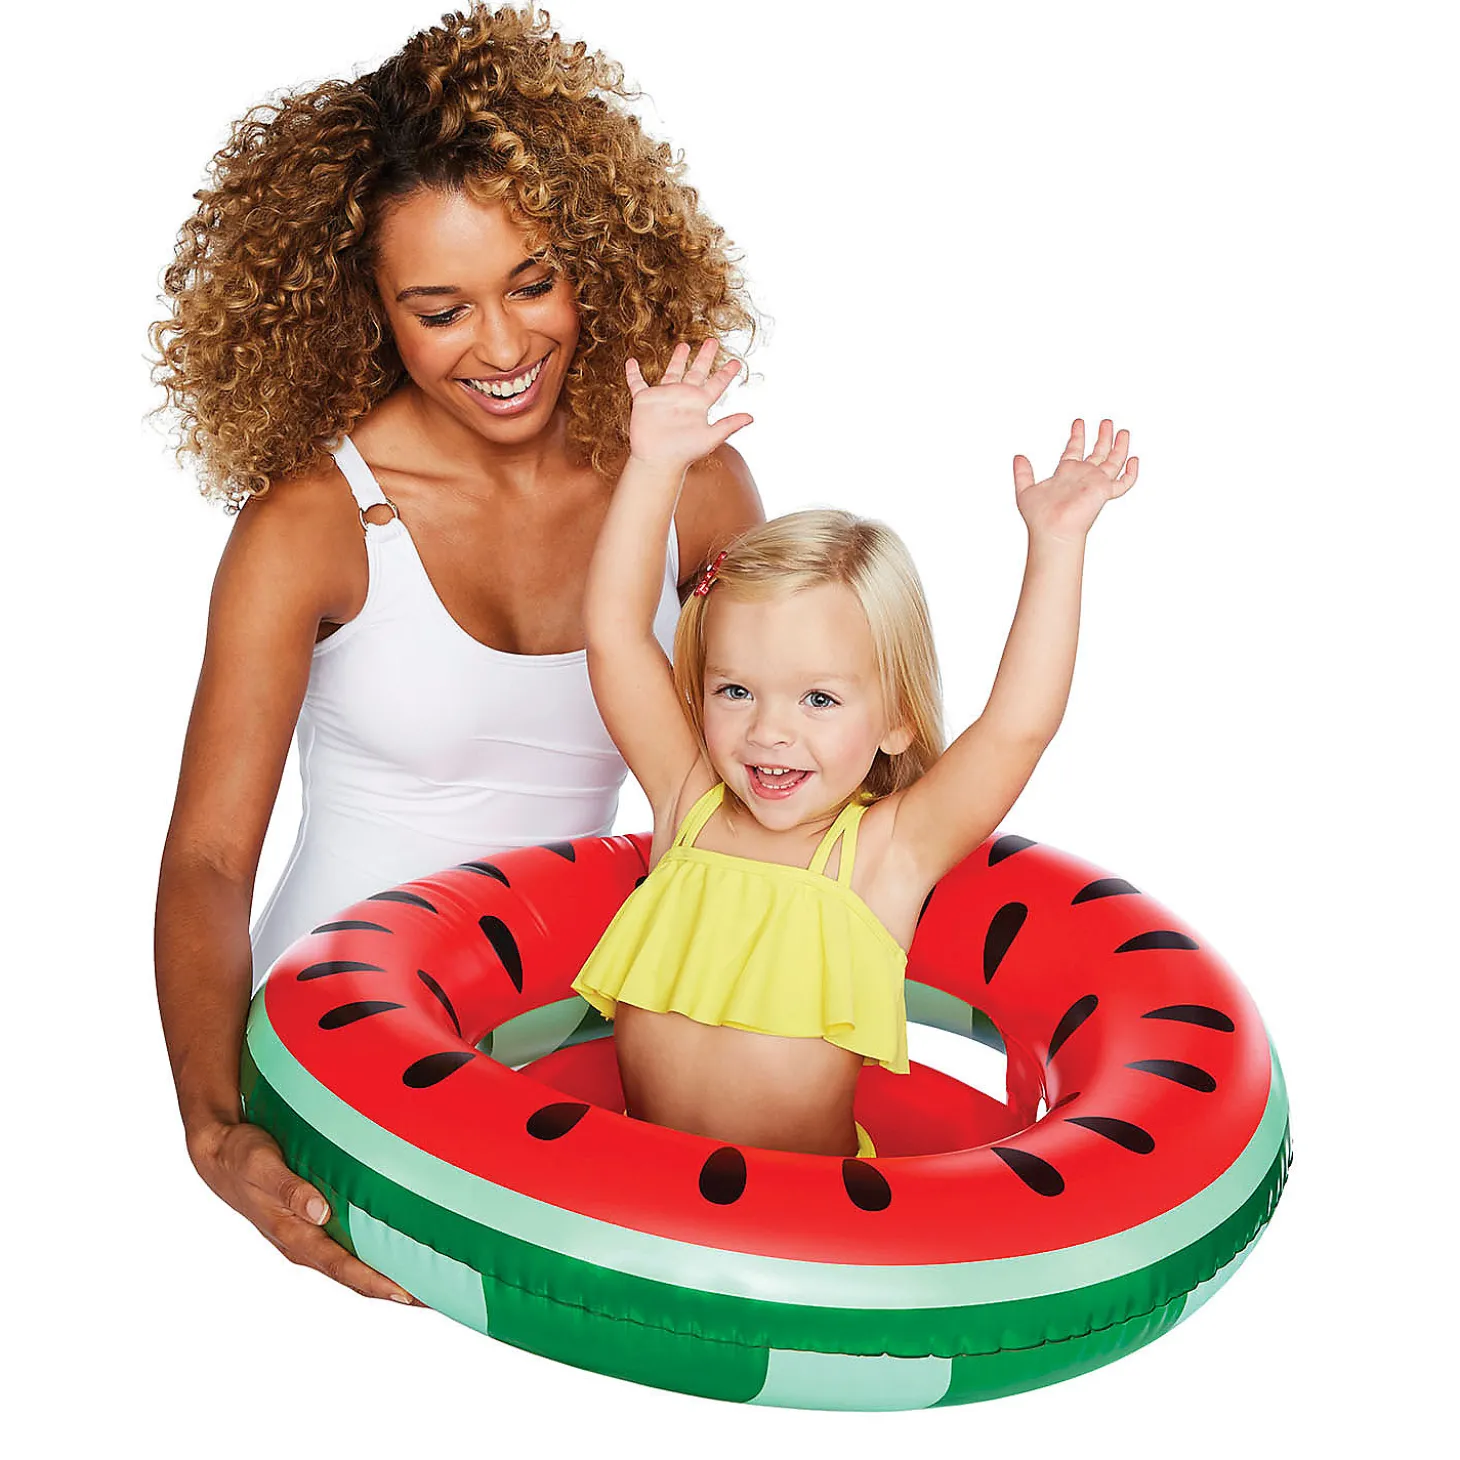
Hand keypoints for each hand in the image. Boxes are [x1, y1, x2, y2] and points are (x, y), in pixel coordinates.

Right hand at [189, 1119, 419, 1304]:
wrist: (219, 1154)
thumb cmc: (241, 1158)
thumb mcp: (261, 1166)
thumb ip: (289, 1188)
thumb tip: (319, 1211)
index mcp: (294, 1236)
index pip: (342, 1267)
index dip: (375, 1282)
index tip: (407, 1294)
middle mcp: (304, 1243)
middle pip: (355, 1274)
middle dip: (393, 1288)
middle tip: (436, 1297)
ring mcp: (309, 1235)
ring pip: (354, 1263)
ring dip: (387, 1273)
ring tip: (428, 1279)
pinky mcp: (313, 1221)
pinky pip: (348, 1243)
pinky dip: (373, 1250)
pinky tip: (398, 1246)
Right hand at [625, 338, 752, 467]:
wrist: (658, 460)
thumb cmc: (684, 452)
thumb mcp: (710, 437)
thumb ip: (729, 425)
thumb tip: (751, 417)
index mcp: (700, 403)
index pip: (717, 383)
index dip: (727, 372)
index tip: (737, 362)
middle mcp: (684, 397)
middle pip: (697, 371)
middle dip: (705, 357)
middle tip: (712, 341)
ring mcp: (664, 397)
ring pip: (672, 372)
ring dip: (678, 359)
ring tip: (684, 345)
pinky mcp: (644, 400)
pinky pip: (637, 382)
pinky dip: (633, 372)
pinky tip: (631, 361)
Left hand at [1013, 419, 1138, 542]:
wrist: (1052, 529)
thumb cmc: (1039, 517)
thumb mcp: (1025, 489)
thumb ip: (1023, 473)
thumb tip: (1018, 457)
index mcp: (1066, 473)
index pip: (1074, 450)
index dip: (1077, 436)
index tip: (1079, 422)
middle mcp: (1083, 477)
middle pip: (1097, 452)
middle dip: (1102, 437)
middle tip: (1106, 422)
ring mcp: (1095, 483)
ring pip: (1113, 461)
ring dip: (1118, 446)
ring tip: (1122, 431)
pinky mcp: (1105, 491)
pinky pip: (1123, 482)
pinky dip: (1130, 472)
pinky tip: (1134, 459)